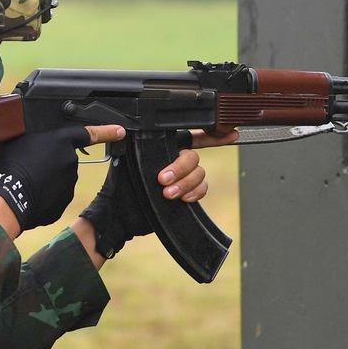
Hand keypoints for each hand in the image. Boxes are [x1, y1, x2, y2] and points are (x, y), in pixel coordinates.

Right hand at [0, 125, 123, 232]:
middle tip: (29, 166)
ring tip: (26, 182)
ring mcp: (69, 184)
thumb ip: (28, 133)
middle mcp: (70, 161)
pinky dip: (44, 196)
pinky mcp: (63, 202)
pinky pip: (54, 196)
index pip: (88, 133)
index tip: (120, 131)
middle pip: (64, 159)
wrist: (9, 200)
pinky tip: (29, 195)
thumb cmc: (9, 167)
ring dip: (47, 179)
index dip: (106, 131)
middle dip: (50, 162)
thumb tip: (20, 126)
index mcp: (61, 141)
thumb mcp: (15, 139)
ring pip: (59, 178)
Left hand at [80, 134, 220, 258]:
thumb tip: (145, 133)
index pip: (188, 136)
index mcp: (161, 148)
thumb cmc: (119, 187)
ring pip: (199, 173)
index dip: (209, 134)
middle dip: (180, 169)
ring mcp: (181, 178)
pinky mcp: (186, 194)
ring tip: (167, 194)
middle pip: (193, 157)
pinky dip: (194, 193)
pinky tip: (182, 199)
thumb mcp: (126, 162)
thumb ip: (142, 148)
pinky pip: (202, 189)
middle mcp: (174, 161)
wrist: (120, 215)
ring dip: (185, 184)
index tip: (228, 133)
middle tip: (163, 180)